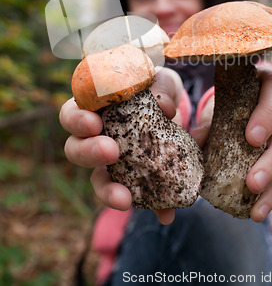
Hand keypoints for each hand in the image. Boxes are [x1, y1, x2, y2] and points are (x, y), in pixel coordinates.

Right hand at [59, 67, 183, 225]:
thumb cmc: (157, 90)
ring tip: (124, 198)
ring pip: (97, 180)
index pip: (71, 113)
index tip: (94, 123)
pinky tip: (165, 213)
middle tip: (110, 151)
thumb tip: (165, 108)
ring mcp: (112, 163)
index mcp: (93, 109)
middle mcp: (96, 138)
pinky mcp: (134, 180)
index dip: (76, 120)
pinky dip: (152, 206)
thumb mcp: (161, 81)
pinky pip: (137, 197)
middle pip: (74, 149)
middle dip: (88, 153)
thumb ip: (161, 88)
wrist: (176, 111)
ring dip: (107, 191)